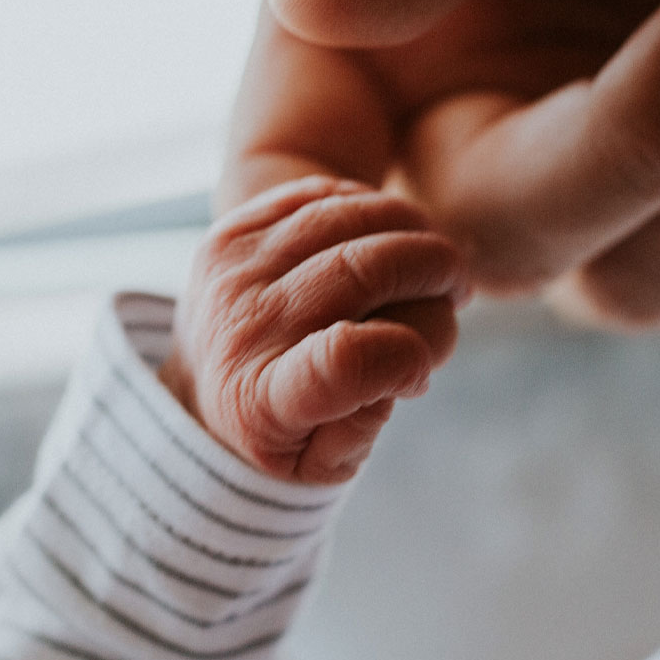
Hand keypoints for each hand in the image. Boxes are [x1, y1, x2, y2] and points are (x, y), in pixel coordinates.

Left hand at [160, 177, 467, 483]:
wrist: (202, 385)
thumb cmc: (282, 427)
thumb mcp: (321, 463)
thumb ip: (362, 427)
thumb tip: (396, 368)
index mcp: (265, 402)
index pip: (344, 363)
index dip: (405, 354)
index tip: (419, 370)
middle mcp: (243, 330)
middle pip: (362, 272)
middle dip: (433, 271)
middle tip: (457, 287)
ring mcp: (233, 271)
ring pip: (347, 220)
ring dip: (412, 228)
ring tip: (435, 258)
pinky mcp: (233, 230)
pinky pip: (322, 196)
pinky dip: (371, 208)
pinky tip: (390, 234)